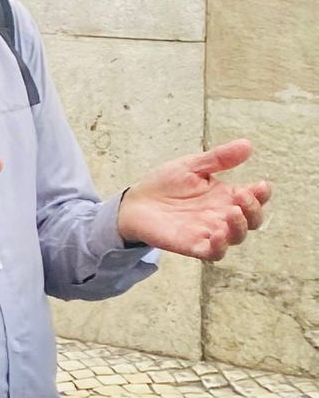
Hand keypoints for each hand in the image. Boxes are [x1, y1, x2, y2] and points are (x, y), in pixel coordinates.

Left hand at [117, 141, 271, 260]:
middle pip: (252, 220)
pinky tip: (217, 234)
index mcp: (226, 196)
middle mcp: (222, 215)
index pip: (255, 198)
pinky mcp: (192, 245)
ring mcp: (209, 232)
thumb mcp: (191, 166)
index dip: (262, 194)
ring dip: (239, 227)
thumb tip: (247, 144)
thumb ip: (218, 158)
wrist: (135, 201)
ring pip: (236, 237)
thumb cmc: (165, 183)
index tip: (261, 186)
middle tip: (241, 195)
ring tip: (232, 212)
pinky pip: (214, 253)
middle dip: (253, 209)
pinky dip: (219, 246)